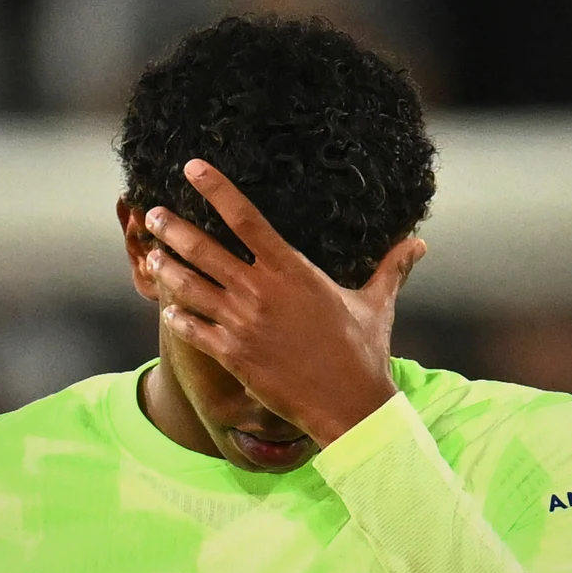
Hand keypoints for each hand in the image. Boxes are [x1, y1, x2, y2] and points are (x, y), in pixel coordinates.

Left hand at [142, 159, 426, 445]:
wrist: (348, 405)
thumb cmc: (364, 352)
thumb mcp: (377, 304)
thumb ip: (391, 268)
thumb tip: (420, 244)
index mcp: (292, 270)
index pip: (245, 217)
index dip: (215, 188)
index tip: (192, 167)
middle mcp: (261, 291)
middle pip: (204, 248)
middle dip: (173, 228)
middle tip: (153, 214)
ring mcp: (243, 323)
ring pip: (190, 287)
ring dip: (166, 268)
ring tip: (150, 256)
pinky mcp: (233, 356)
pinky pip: (194, 330)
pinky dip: (178, 318)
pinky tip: (168, 310)